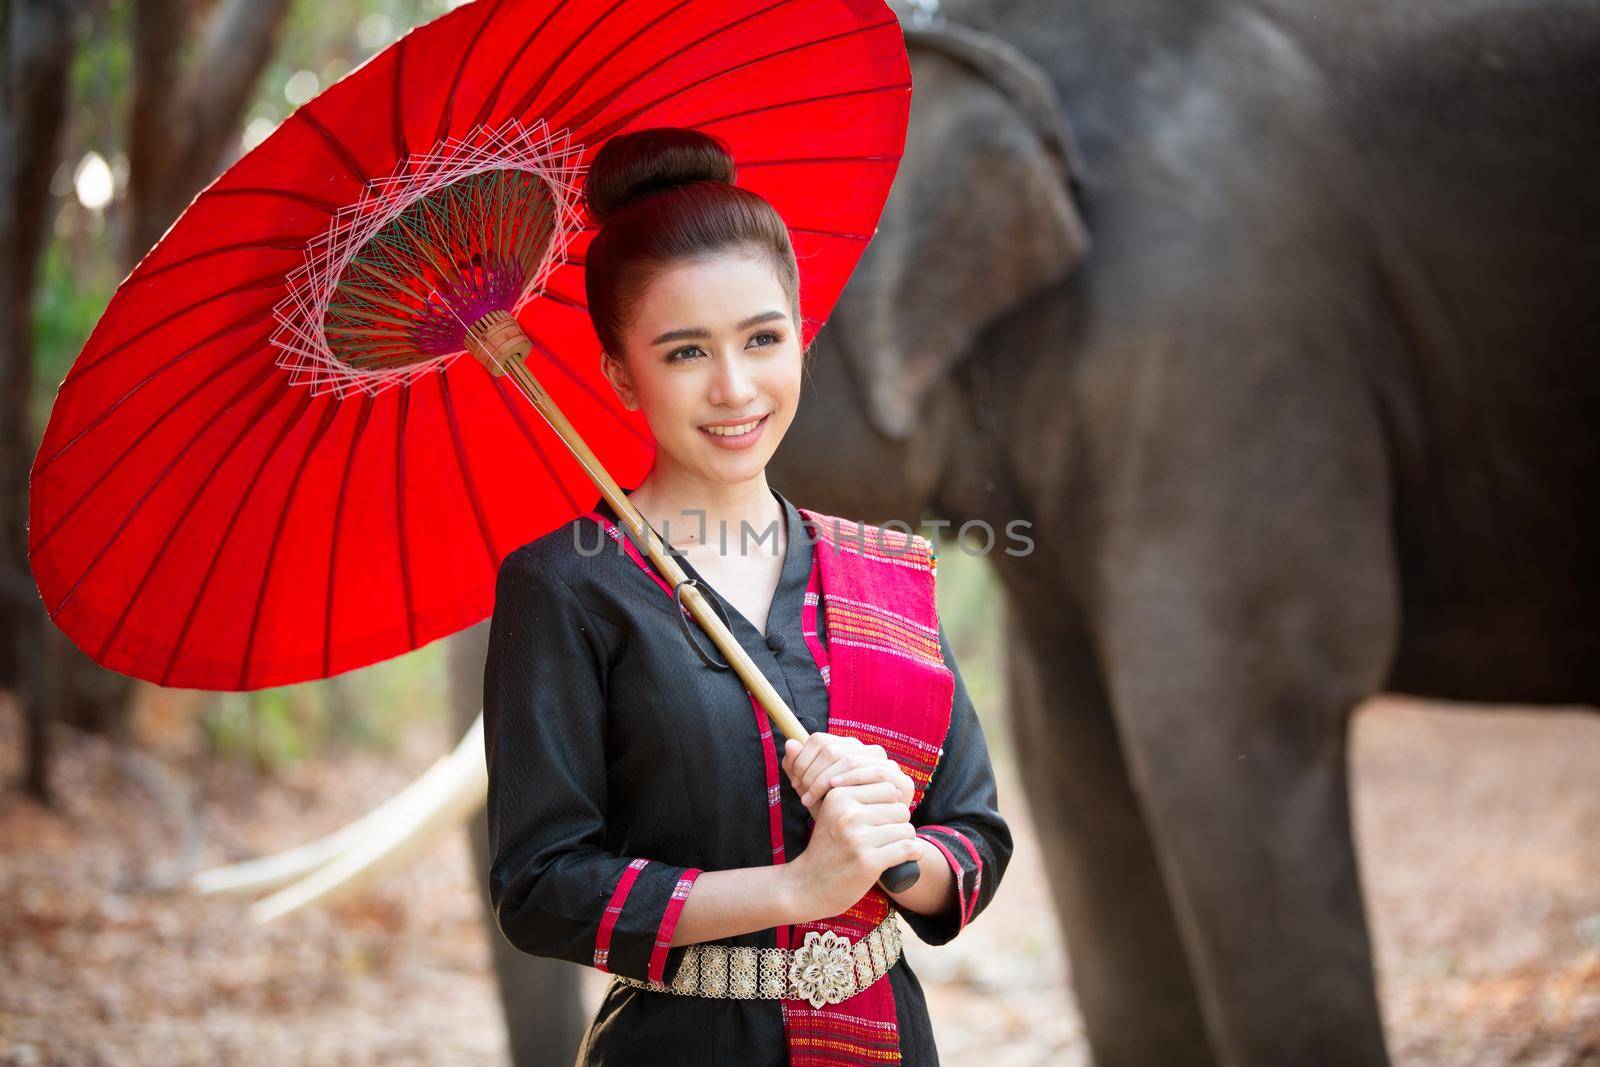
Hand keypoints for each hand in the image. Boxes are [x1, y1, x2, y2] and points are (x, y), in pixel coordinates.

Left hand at [782, 733, 913, 810]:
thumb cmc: (838, 816)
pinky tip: (835, 791)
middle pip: (832, 748)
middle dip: (812, 771)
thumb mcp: (815, 793)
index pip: (820, 740)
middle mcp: (869, 752)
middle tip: (802, 793)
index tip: (795, 782)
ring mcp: (888, 764)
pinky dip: (852, 779)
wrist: (868, 845)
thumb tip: (789, 744)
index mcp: (850, 750)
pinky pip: (875, 771)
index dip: (803, 759)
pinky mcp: (902, 780)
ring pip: (850, 758)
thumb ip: (800, 770)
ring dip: (826, 777)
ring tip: (812, 797)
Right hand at [784, 779, 921, 920]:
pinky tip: (905, 858)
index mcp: (839, 796)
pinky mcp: (869, 862)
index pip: (887, 787)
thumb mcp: (834, 812)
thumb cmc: (829, 847)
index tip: (878, 820)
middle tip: (883, 838)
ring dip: (904, 840)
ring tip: (889, 848)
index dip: (888, 804)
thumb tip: (898, 785)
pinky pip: (908, 848)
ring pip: (906, 829)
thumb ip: (860, 794)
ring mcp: (858, 838)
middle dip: (898, 823)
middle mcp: (848, 814)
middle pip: (900, 808)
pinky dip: (914, 854)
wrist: (809, 885)